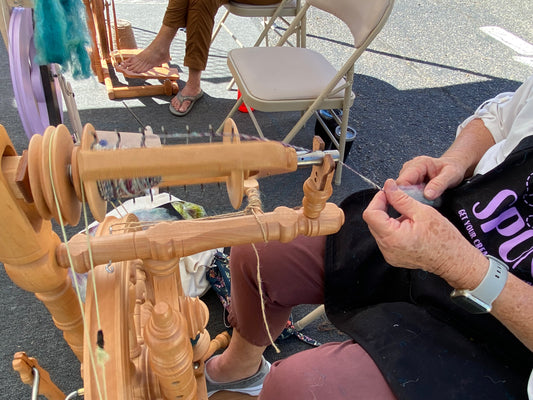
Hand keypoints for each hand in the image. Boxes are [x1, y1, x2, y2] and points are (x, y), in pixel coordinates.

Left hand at [362, 179, 485, 287]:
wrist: (454, 260)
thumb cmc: (444, 239)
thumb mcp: (423, 212)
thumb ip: (401, 198)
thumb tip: (388, 186)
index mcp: (392, 237)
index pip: (370, 214)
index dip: (378, 200)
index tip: (389, 193)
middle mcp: (387, 248)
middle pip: (372, 222)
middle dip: (382, 208)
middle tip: (398, 200)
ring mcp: (389, 254)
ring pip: (378, 229)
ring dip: (387, 218)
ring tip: (406, 215)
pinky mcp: (393, 257)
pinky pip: (385, 239)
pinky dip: (392, 229)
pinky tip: (407, 226)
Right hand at [396, 155, 468, 199]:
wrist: (454, 166)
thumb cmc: (453, 168)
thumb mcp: (451, 175)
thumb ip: (439, 184)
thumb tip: (427, 195)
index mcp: (418, 164)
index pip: (402, 181)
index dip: (404, 194)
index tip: (411, 205)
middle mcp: (410, 168)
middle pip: (400, 187)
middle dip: (407, 198)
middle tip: (419, 206)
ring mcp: (409, 175)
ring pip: (402, 190)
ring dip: (410, 198)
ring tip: (422, 203)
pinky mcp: (410, 181)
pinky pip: (407, 192)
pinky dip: (413, 198)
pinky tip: (421, 200)